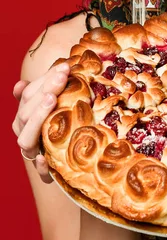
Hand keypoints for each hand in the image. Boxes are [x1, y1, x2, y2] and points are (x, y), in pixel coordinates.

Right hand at [12, 62, 70, 182]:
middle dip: (44, 91)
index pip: (28, 95)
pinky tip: (45, 158)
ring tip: (52, 99)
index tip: (64, 66)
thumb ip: (45, 92)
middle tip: (62, 76)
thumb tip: (19, 84)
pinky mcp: (45, 173)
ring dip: (38, 118)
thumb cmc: (64, 127)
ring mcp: (33, 153)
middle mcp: (25, 133)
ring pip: (26, 139)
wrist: (74, 161)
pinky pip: (40, 172)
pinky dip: (41, 164)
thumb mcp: (56, 108)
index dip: (44, 79)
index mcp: (25, 116)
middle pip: (26, 113)